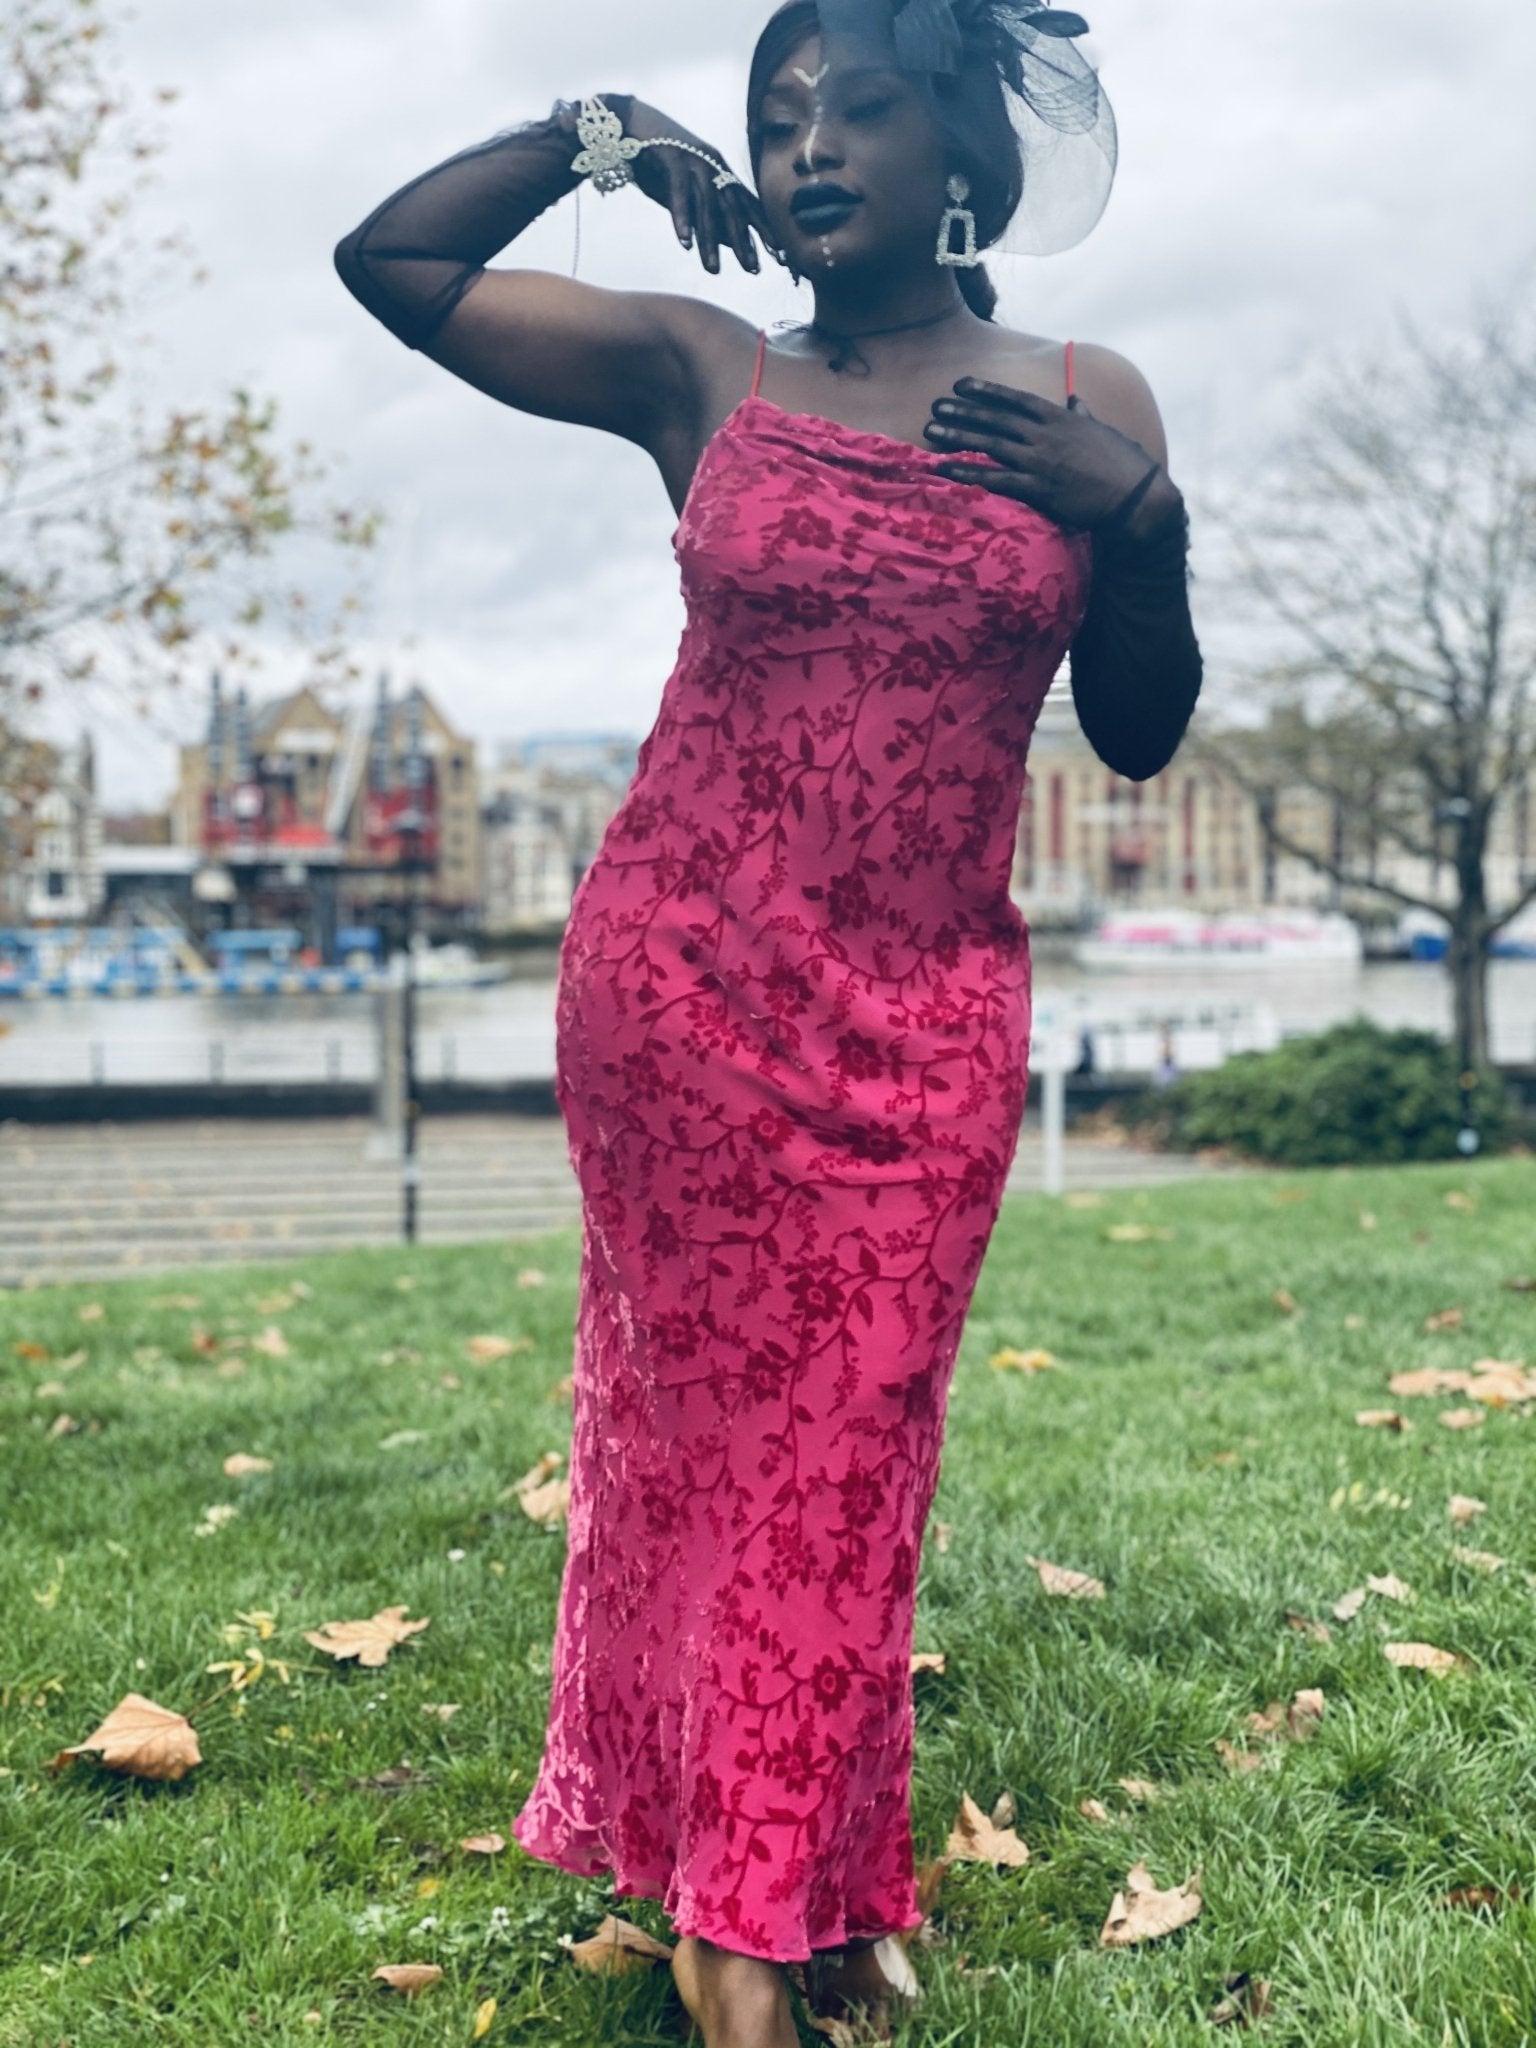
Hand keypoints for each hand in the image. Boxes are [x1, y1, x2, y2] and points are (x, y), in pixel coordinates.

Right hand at [621, 98, 779, 275]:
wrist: (632, 125)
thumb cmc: (663, 164)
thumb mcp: (690, 195)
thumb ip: (710, 215)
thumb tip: (733, 243)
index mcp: (722, 174)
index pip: (748, 206)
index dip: (764, 231)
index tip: (779, 256)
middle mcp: (714, 167)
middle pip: (733, 209)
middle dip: (744, 240)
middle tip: (753, 269)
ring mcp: (694, 161)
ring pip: (706, 206)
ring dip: (709, 240)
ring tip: (713, 269)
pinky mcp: (672, 158)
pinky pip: (679, 192)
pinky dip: (681, 218)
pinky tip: (684, 242)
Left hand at [923, 376, 1175, 534]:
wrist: (1136, 496)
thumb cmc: (1123, 463)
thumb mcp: (1101, 431)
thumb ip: (1082, 414)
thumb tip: (1074, 399)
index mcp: (1060, 419)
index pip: (1016, 400)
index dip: (987, 391)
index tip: (961, 384)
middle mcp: (1045, 436)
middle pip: (996, 420)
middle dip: (963, 412)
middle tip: (935, 407)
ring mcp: (1040, 462)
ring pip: (990, 445)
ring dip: (957, 437)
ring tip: (930, 432)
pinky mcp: (1039, 489)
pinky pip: (995, 479)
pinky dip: (967, 473)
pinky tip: (944, 470)